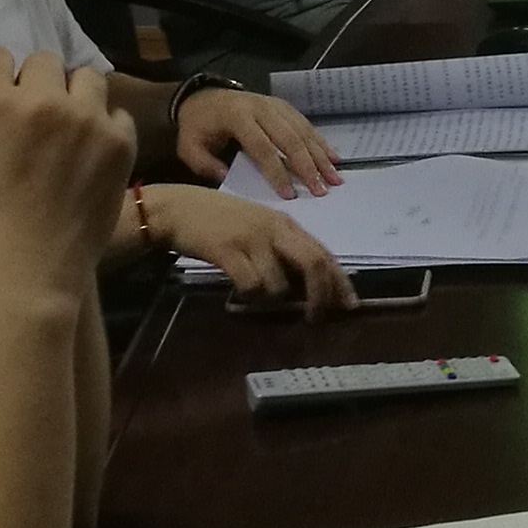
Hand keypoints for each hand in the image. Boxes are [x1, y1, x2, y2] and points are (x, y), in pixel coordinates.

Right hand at [0, 48, 134, 298]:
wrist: (20, 280)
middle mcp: (43, 100)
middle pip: (43, 63)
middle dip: (32, 84)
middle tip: (27, 120)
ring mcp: (87, 121)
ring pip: (86, 79)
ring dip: (72, 96)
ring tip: (63, 129)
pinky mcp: (119, 146)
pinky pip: (117, 116)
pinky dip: (104, 127)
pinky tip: (89, 152)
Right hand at [143, 184, 355, 318]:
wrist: (178, 209)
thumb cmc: (219, 220)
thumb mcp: (259, 228)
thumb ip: (283, 248)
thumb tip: (308, 284)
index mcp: (286, 224)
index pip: (324, 254)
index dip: (340, 282)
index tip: (349, 305)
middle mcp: (276, 229)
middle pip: (314, 265)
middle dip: (320, 297)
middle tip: (315, 318)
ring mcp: (253, 239)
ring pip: (280, 283)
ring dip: (271, 297)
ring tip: (253, 289)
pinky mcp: (229, 251)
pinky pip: (252, 285)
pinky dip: (249, 294)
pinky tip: (238, 288)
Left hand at [175, 86, 340, 196]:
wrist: (202, 97)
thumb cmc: (197, 127)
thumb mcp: (188, 148)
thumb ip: (205, 166)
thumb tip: (229, 179)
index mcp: (237, 117)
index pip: (262, 147)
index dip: (277, 172)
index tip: (290, 195)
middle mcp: (261, 107)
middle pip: (290, 138)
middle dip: (308, 166)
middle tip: (322, 190)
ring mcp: (275, 105)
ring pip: (303, 131)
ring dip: (321, 156)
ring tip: (335, 179)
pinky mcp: (284, 106)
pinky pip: (306, 125)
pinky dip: (321, 143)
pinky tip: (334, 158)